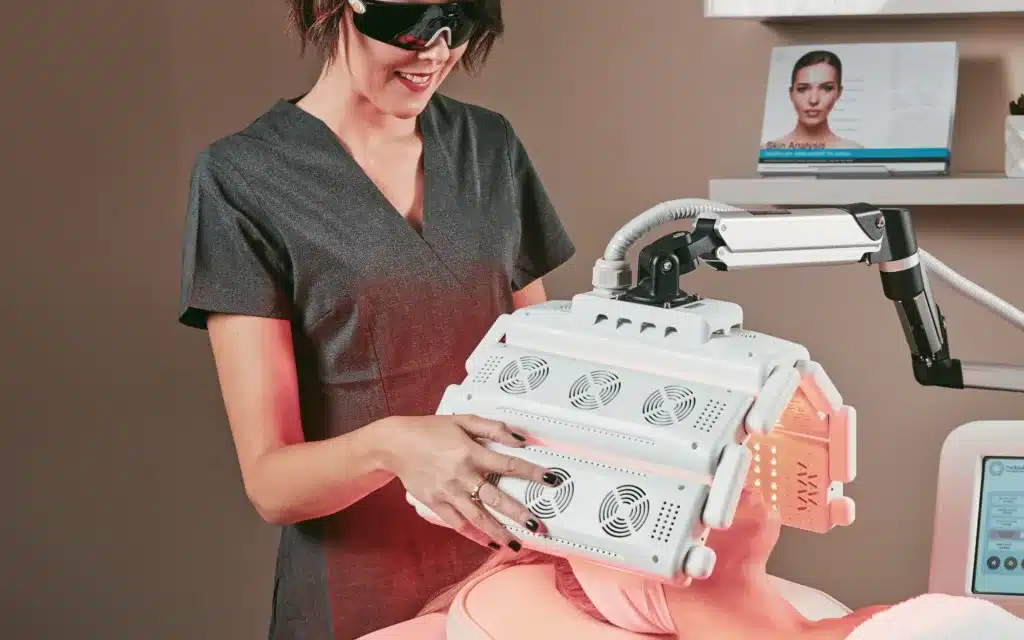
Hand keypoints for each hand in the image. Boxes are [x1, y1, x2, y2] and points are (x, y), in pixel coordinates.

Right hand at [373, 413, 558, 550]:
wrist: (396, 444)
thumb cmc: (431, 430)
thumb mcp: (463, 420)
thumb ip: (493, 428)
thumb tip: (521, 439)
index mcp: (471, 452)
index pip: (509, 464)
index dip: (532, 473)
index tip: (552, 480)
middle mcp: (462, 475)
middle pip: (496, 498)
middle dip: (519, 514)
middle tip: (539, 527)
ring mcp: (448, 492)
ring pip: (478, 517)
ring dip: (499, 533)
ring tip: (516, 544)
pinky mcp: (436, 504)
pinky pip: (458, 523)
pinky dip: (474, 535)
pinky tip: (488, 543)